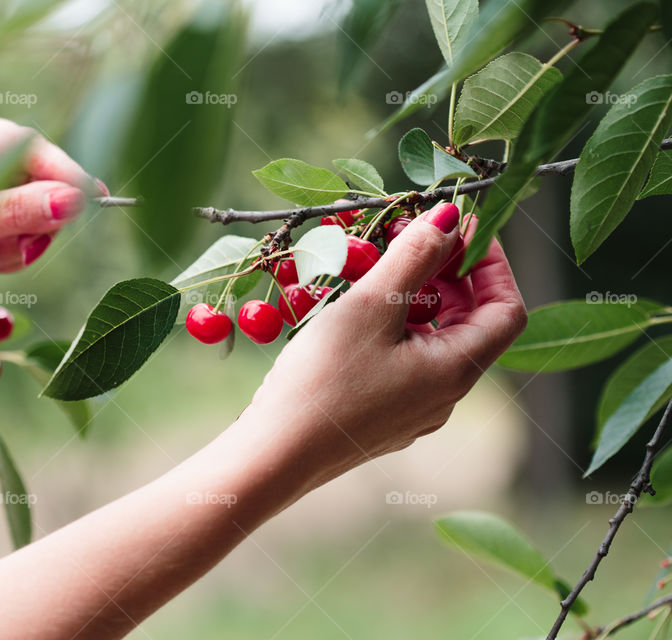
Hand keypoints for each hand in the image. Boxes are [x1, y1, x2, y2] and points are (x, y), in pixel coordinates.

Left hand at [0, 102, 105, 314]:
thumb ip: (16, 211)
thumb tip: (72, 200)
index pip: (27, 146)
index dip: (62, 174)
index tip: (93, 199)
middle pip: (41, 176)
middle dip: (28, 219)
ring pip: (41, 207)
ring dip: (19, 241)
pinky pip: (31, 226)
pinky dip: (14, 250)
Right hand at [241, 208, 526, 489]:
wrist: (273, 455)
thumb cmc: (324, 380)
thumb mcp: (371, 307)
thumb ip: (413, 256)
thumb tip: (450, 215)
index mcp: (455, 371)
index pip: (506, 309)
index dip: (491, 262)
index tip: (458, 227)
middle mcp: (444, 396)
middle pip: (467, 323)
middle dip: (445, 273)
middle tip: (407, 235)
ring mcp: (411, 410)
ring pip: (431, 341)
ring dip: (414, 297)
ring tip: (375, 267)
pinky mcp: (379, 416)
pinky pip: (402, 360)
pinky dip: (391, 326)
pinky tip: (354, 311)